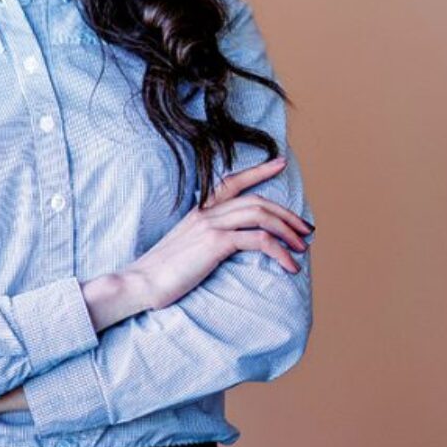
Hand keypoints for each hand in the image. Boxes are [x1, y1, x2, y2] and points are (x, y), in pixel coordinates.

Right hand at [124, 156, 313, 311]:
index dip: (259, 170)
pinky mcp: (215, 243)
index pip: (232, 182)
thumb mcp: (185, 249)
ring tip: (303, 247)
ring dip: (288, 230)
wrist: (139, 283)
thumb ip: (205, 240)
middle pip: (257, 202)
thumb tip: (228, 246)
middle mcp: (206, 212)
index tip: (281, 163)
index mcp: (199, 211)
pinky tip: (290, 265)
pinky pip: (258, 240)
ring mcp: (211, 225)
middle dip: (287, 215)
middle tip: (307, 229)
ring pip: (262, 215)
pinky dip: (279, 250)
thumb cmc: (161, 273)